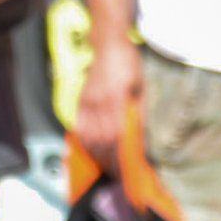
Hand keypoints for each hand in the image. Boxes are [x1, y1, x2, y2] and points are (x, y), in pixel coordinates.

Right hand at [74, 37, 140, 174]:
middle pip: (101, 140)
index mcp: (116, 100)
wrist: (109, 45)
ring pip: (88, 136)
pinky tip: (90, 151)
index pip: (116, 137)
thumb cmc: (130, 66)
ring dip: (95, 155)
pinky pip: (79, 127)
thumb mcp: (140, 88)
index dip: (119, 156)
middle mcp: (99, 103)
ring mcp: (87, 102)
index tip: (124, 171)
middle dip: (107, 161)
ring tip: (104, 166)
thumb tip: (139, 138)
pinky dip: (84, 142)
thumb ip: (137, 113)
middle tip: (115, 174)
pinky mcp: (81, 101)